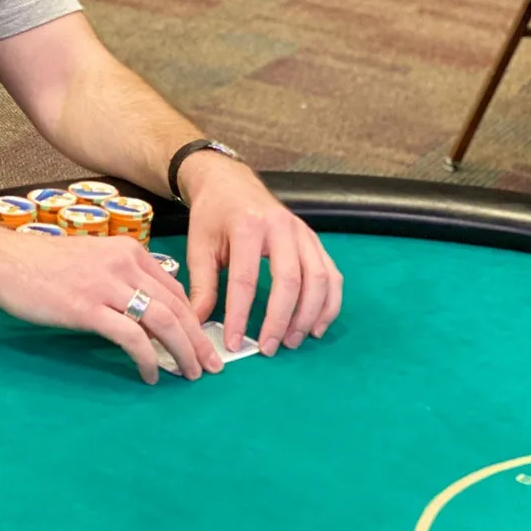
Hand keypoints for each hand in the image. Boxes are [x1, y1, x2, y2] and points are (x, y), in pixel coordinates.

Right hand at [0, 229, 223, 383]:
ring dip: (183, 352)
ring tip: (189, 375)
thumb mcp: (91, 260)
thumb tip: (144, 311)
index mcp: (128, 251)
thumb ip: (119, 279)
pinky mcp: (89, 309)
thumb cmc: (41, 264)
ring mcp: (107, 286)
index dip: (194, 319)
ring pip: (163, 322)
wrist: (3, 261)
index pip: (175, 289)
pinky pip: (132, 338)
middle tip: (210, 367)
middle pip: (177, 307)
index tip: (202, 342)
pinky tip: (150, 375)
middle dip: (199, 340)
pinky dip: (148, 360)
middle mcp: (125, 264)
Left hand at [180, 154, 342, 355]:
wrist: (230, 182)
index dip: (241, 315)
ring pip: (318, 279)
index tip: (234, 343)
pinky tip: (316, 326)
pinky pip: (332, 275)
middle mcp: (280, 227)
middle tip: (269, 348)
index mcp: (246, 226)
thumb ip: (202, 285)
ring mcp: (302, 232)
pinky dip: (329, 304)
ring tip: (291, 341)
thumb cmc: (212, 214)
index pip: (246, 279)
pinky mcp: (314, 239)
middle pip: (290, 281)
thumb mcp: (198, 245)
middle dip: (280, 320)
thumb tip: (198, 324)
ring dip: (309, 316)